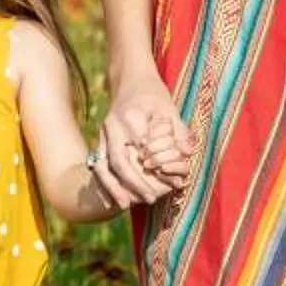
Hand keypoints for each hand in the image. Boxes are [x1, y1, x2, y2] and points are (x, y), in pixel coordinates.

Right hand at [93, 78, 196, 208]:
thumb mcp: (170, 108)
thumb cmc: (154, 96)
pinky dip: (103, 182)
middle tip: (150, 200)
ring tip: (124, 205)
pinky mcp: (100, 140)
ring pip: (102, 165)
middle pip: (118, 160)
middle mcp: (112, 126)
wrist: (131, 80)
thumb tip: (187, 153)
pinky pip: (97, 164)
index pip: (142, 149)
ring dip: (113, 188)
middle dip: (133, 184)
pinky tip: (109, 198)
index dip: (154, 169)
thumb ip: (179, 131)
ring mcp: (103, 133)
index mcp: (130, 117)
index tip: (169, 183)